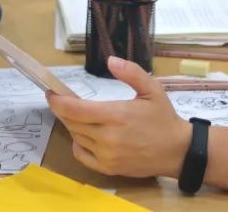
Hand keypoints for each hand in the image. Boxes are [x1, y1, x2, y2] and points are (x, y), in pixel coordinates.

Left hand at [46, 56, 190, 177]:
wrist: (177, 150)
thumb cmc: (163, 118)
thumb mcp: (152, 88)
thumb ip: (131, 72)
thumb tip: (110, 60)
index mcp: (116, 115)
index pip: (76, 109)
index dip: (58, 101)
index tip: (50, 92)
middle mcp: (107, 137)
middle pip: (72, 122)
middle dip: (63, 109)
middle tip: (61, 99)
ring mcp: (107, 155)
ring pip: (77, 137)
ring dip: (72, 124)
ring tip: (76, 114)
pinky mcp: (108, 168)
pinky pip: (82, 155)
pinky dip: (77, 144)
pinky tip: (83, 134)